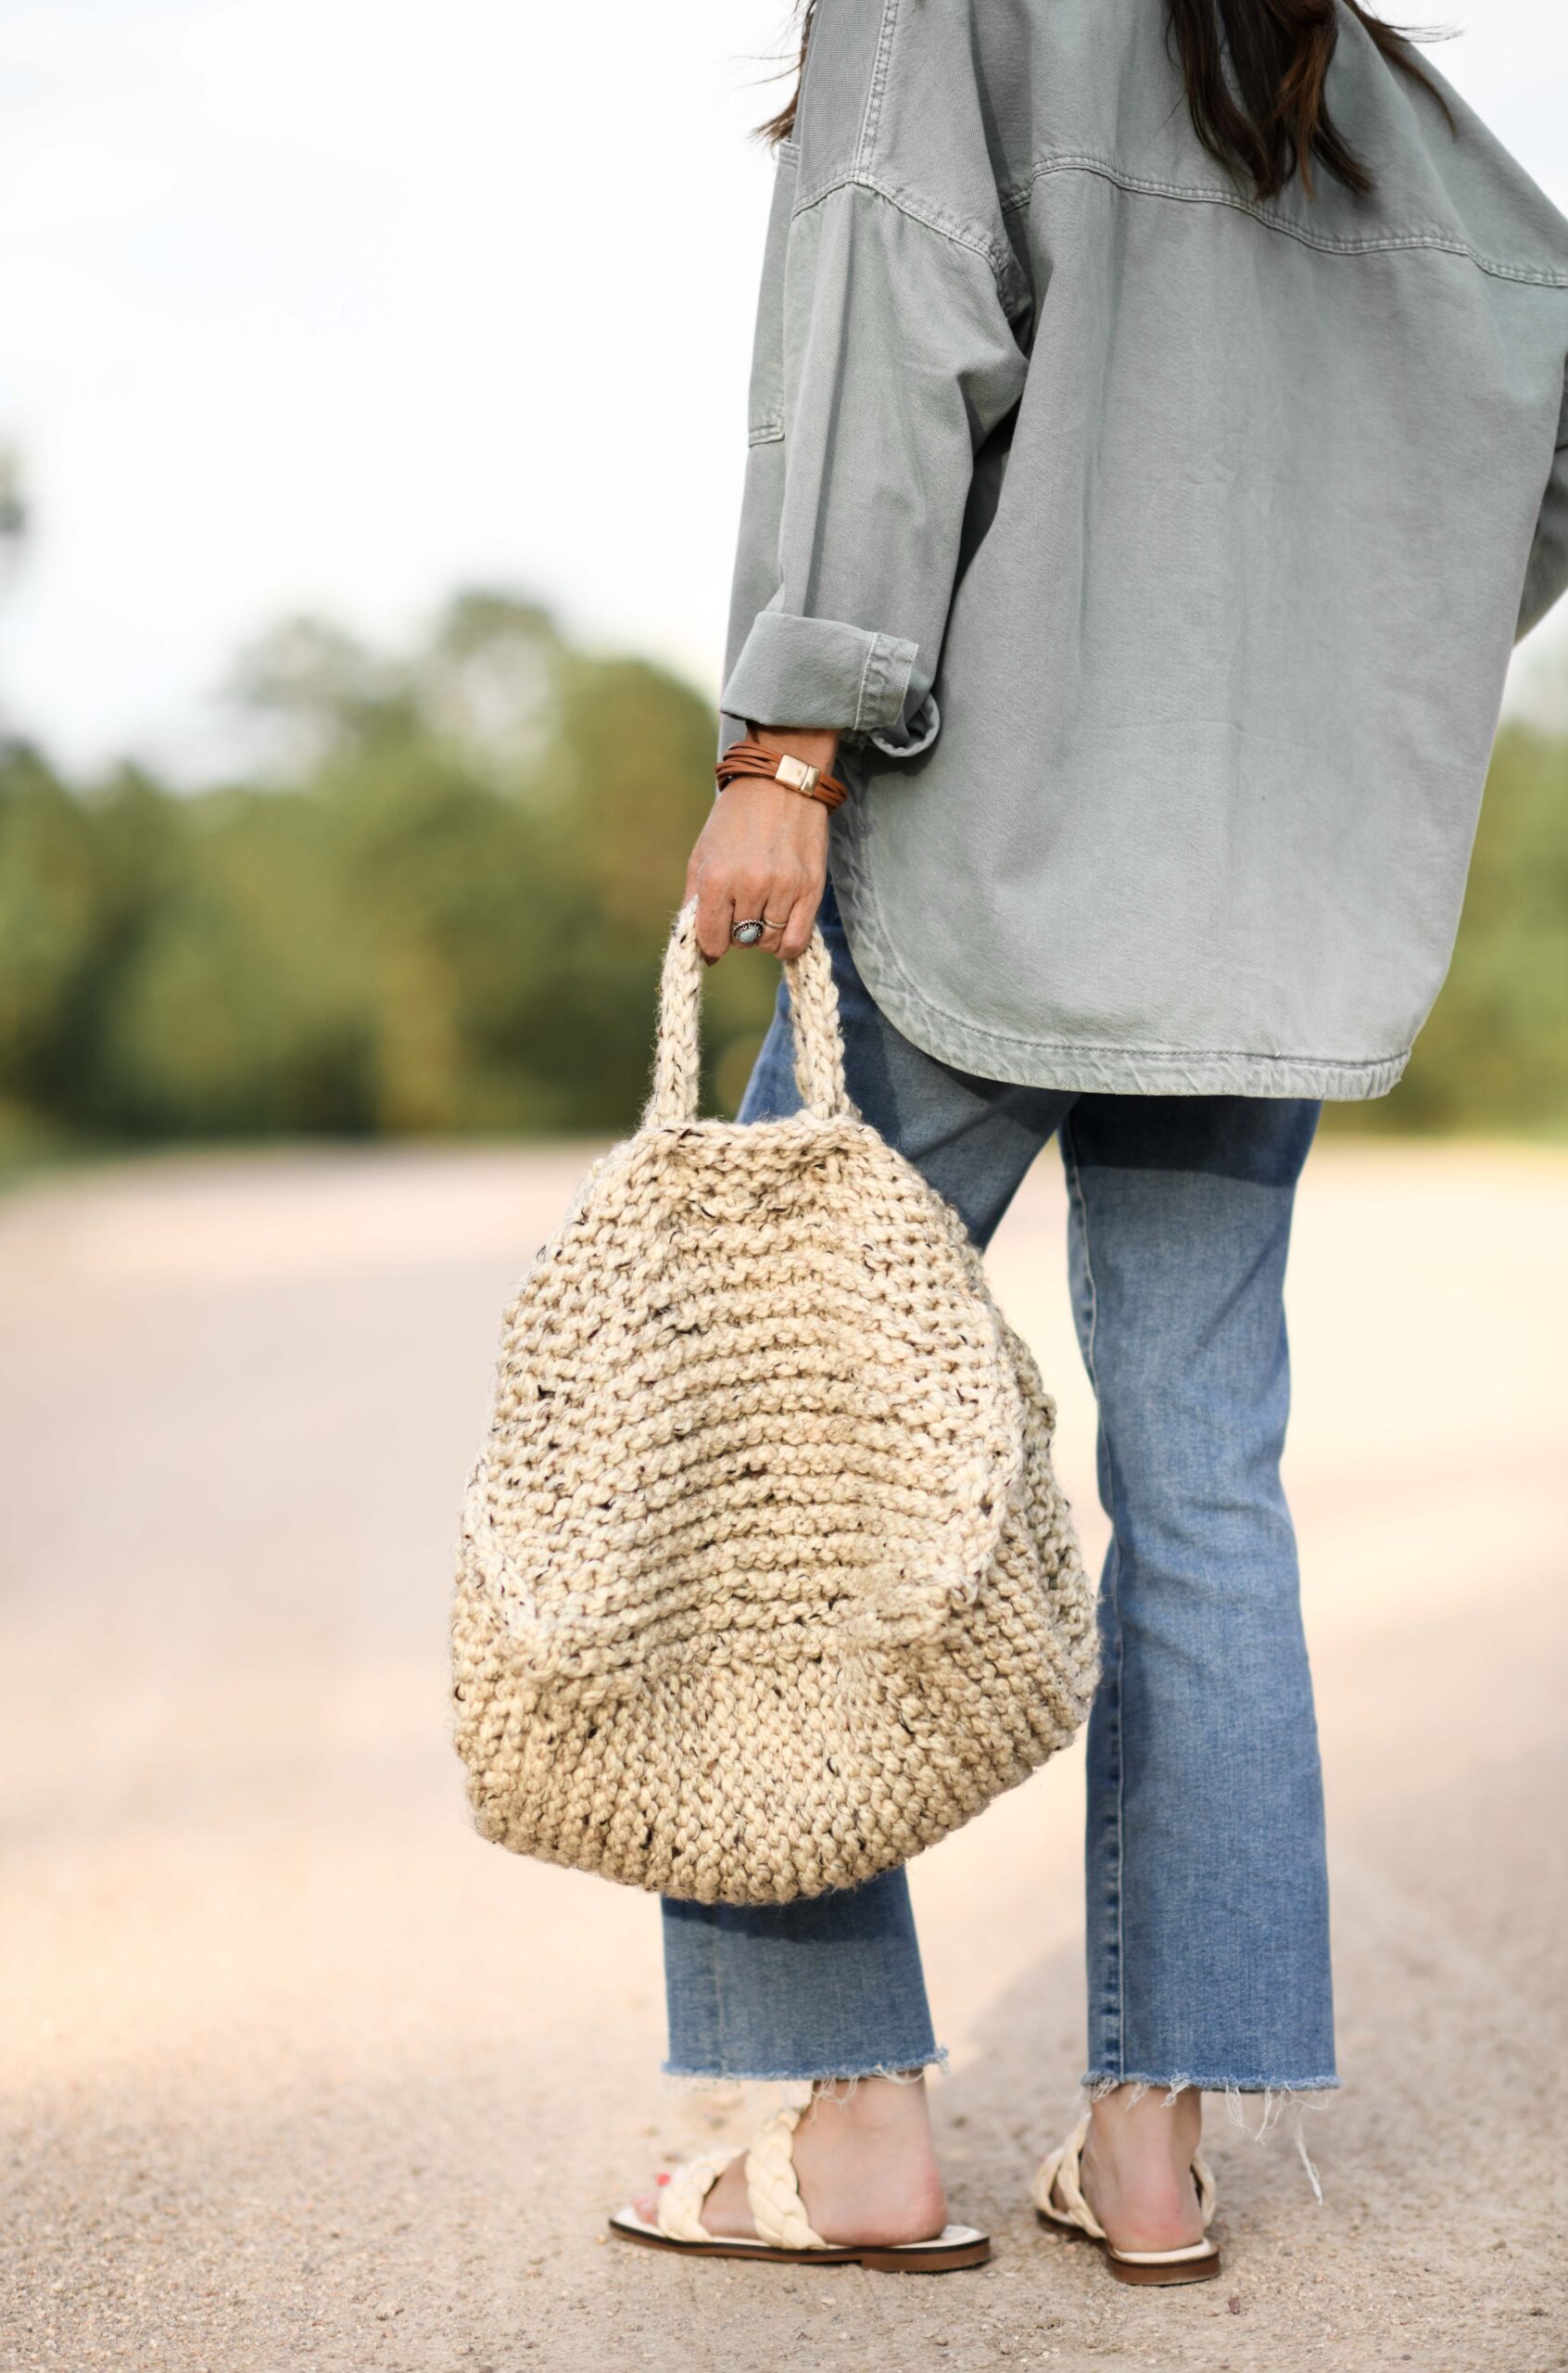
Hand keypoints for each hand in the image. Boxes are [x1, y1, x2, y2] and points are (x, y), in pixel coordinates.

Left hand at [685, 726, 837, 962]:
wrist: (779, 782)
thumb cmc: (735, 818)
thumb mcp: (703, 854)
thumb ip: (695, 902)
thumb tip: (705, 956)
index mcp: (716, 876)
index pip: (711, 938)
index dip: (711, 941)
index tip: (717, 931)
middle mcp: (749, 885)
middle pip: (741, 940)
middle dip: (737, 932)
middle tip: (741, 909)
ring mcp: (783, 888)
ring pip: (769, 942)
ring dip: (762, 935)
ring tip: (761, 911)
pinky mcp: (811, 888)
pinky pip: (797, 940)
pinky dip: (786, 943)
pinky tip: (780, 928)